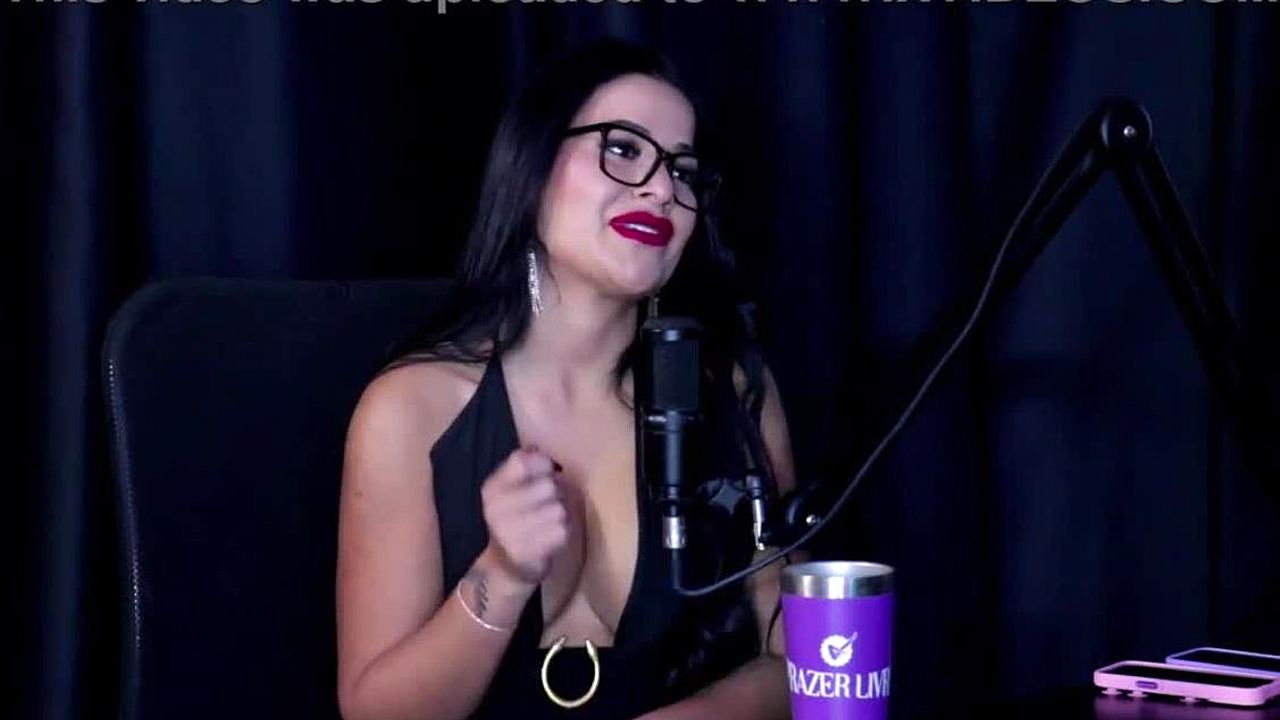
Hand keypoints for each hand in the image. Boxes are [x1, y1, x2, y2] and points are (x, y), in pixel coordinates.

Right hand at [480, 446, 568, 585]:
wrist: (504, 567)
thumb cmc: (514, 520)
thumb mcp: (508, 490)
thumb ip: (522, 466)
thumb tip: (539, 451)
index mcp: (492, 489)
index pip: (522, 462)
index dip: (542, 465)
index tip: (546, 473)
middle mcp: (496, 509)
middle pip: (548, 485)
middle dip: (557, 492)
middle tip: (552, 501)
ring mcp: (511, 532)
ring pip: (559, 508)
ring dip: (562, 514)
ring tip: (551, 520)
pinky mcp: (528, 552)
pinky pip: (562, 531)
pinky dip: (563, 532)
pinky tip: (552, 535)